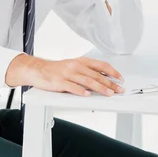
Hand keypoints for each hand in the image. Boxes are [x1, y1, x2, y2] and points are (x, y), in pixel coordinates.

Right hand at [6, 54, 124, 96]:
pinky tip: (87, 95)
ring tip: (109, 93)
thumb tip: (103, 78)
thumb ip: (87, 71)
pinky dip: (80, 91)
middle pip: (96, 75)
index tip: (120, 78)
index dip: (112, 72)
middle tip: (119, 89)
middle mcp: (75, 66)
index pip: (101, 65)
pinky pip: (72, 87)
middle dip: (110, 83)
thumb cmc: (56, 69)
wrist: (38, 69)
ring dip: (100, 88)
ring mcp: (67, 74)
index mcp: (80, 61)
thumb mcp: (73, 66)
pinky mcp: (59, 82)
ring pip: (87, 81)